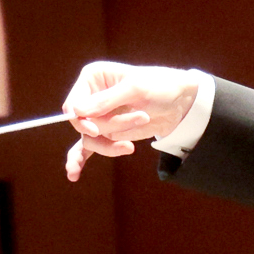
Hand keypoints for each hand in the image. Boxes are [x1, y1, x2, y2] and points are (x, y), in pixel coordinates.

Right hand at [59, 61, 200, 180]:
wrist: (180, 102)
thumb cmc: (159, 86)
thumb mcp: (135, 89)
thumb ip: (105, 101)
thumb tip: (76, 112)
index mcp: (93, 78)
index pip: (73, 104)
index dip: (80, 120)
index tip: (95, 129)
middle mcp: (91, 97)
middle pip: (84, 125)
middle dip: (112, 127)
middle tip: (142, 118)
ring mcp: (98, 117)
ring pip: (92, 139)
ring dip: (116, 140)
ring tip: (143, 126)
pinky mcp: (107, 133)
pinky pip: (87, 148)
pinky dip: (80, 160)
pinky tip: (73, 175)